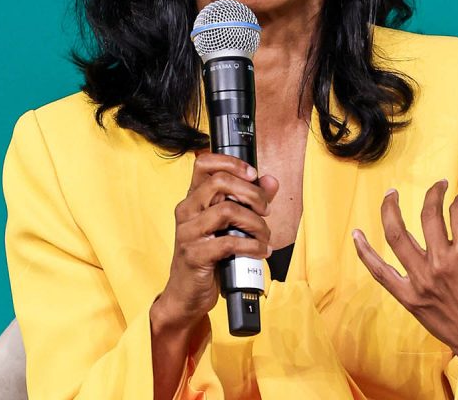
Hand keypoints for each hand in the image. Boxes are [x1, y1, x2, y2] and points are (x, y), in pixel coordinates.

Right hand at [152, 152, 279, 329]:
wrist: (186, 295)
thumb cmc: (208, 257)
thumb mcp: (228, 226)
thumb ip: (250, 201)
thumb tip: (271, 181)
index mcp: (193, 199)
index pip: (203, 163)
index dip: (231, 162)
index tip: (253, 175)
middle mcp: (187, 211)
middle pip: (219, 182)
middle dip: (252, 193)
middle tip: (265, 209)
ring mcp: (188, 233)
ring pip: (227, 211)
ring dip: (255, 223)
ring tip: (264, 235)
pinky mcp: (195, 255)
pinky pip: (229, 242)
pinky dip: (252, 246)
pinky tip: (261, 251)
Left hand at [351, 180, 457, 372]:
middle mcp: (442, 264)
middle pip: (428, 215)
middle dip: (433, 194)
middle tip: (438, 186)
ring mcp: (421, 280)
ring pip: (397, 236)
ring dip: (390, 210)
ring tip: (390, 194)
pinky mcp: (408, 296)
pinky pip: (379, 272)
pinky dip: (364, 253)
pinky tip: (356, 234)